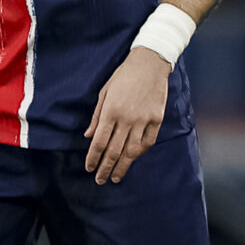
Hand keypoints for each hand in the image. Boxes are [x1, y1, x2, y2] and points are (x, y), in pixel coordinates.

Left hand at [84, 48, 170, 184]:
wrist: (150, 63)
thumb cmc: (123, 76)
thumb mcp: (104, 92)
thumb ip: (97, 116)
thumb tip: (88, 136)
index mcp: (111, 111)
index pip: (99, 142)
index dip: (93, 158)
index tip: (89, 168)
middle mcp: (127, 118)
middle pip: (114, 151)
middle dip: (106, 168)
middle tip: (100, 180)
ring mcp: (143, 120)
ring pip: (132, 150)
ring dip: (123, 166)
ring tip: (116, 177)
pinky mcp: (157, 119)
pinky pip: (148, 141)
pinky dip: (140, 152)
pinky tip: (133, 158)